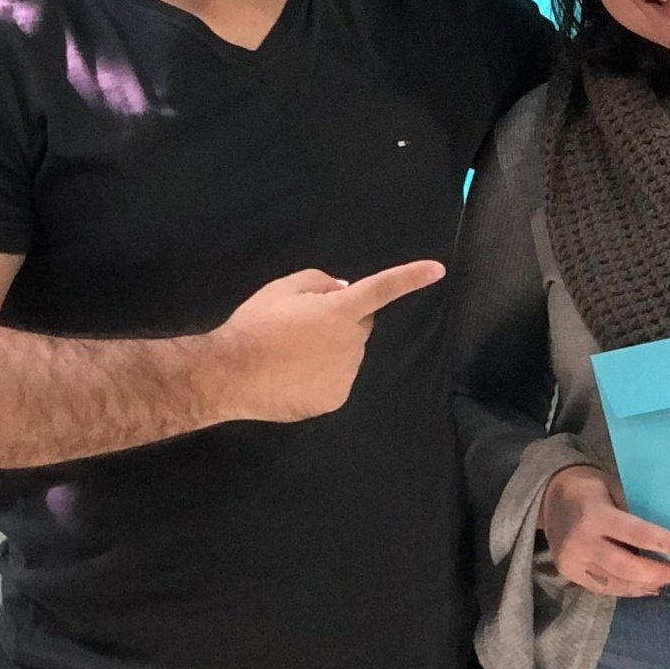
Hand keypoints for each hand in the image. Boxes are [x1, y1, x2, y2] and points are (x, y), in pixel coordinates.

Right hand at [211, 260, 445, 421]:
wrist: (230, 374)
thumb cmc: (255, 326)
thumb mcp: (282, 289)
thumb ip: (319, 282)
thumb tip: (344, 289)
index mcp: (340, 311)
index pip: (381, 289)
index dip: (410, 277)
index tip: (438, 270)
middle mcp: (351, 343)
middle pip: (358, 325)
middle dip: (342, 321)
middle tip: (304, 326)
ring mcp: (346, 374)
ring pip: (348, 354)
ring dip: (332, 349)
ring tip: (292, 353)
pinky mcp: (336, 398)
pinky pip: (337, 379)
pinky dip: (323, 375)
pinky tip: (293, 375)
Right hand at [539, 466, 669, 597]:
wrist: (548, 497)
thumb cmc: (589, 488)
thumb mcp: (613, 487)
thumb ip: (635, 509)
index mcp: (595, 515)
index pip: (638, 534)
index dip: (668, 544)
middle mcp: (582, 542)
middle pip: (628, 567)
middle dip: (660, 573)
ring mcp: (573, 562)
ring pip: (618, 583)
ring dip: (648, 584)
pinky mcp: (570, 574)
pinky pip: (605, 588)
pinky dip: (630, 590)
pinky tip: (648, 586)